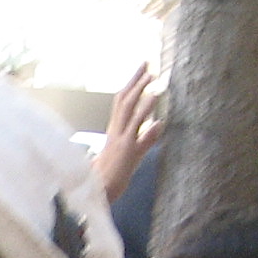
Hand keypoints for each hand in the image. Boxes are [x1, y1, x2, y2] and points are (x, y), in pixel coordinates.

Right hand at [94, 63, 160, 201]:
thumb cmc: (112, 177)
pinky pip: (136, 126)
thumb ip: (147, 138)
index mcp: (114, 131)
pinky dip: (145, 111)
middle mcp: (115, 131)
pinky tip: (154, 98)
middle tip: (148, 63)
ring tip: (152, 76)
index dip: (131, 85)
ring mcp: (121, 139)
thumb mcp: (134, 154)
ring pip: (129, 109)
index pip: (121, 102)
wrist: (97, 194)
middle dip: (135, 80)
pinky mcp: (127, 149)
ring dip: (140, 91)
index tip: (142, 70)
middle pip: (124, 99)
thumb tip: (160, 124)